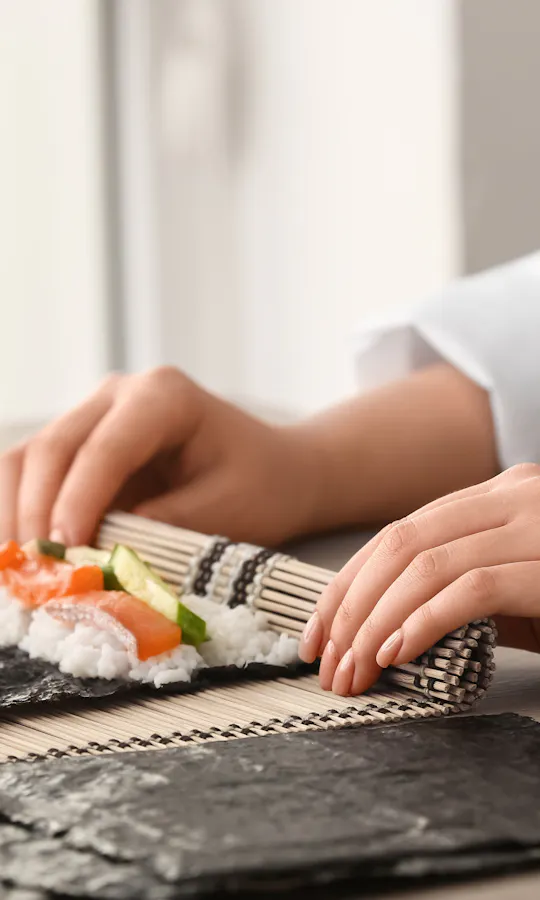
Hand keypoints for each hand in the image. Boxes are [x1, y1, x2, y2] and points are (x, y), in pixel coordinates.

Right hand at [0, 367, 322, 546]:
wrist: (277, 470)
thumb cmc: (262, 487)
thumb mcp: (225, 513)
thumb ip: (160, 531)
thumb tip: (93, 560)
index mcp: (164, 396)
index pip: (105, 448)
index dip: (77, 503)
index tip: (63, 554)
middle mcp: (119, 394)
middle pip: (54, 448)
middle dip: (36, 514)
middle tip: (35, 576)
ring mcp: (95, 415)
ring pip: (30, 458)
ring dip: (16, 513)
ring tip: (18, 572)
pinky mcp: (83, 446)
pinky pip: (35, 474)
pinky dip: (21, 513)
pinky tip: (22, 555)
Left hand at [298, 463, 539, 695]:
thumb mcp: (511, 585)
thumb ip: (455, 586)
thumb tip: (381, 627)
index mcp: (494, 494)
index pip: (398, 533)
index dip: (347, 585)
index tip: (318, 634)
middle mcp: (511, 495)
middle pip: (401, 544)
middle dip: (353, 608)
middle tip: (330, 663)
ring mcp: (533, 525)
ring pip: (425, 565)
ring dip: (378, 623)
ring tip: (356, 668)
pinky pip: (472, 590)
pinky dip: (424, 622)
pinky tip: (397, 653)